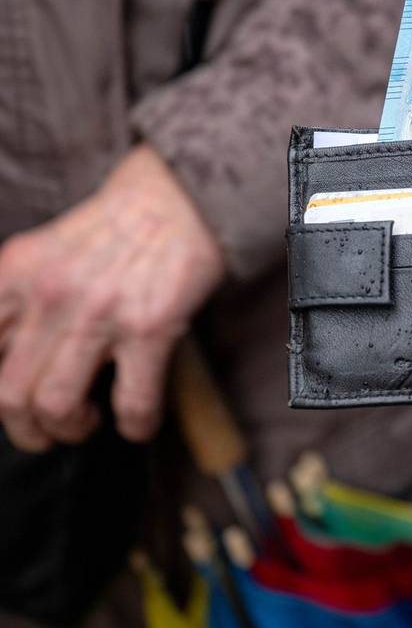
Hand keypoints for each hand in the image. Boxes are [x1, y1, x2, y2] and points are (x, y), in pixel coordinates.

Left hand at [0, 145, 224, 450]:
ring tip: (88, 419)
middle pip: (9, 396)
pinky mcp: (150, 328)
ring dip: (72, 429)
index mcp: (15, 274)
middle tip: (49, 427)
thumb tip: (9, 359)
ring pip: (57, 407)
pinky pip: (132, 403)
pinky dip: (135, 425)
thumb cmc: (116, 226)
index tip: (13, 400)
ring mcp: (100, 314)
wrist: (178, 197)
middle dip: (27, 429)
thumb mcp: (44, 251)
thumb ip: (18, 298)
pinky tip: (139, 420)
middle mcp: (50, 296)